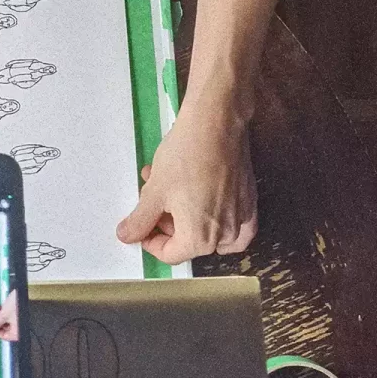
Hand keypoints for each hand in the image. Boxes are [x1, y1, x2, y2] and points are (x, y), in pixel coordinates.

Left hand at [0, 290, 18, 341]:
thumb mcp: (3, 314)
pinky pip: (12, 317)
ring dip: (1, 317)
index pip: (5, 336)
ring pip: (9, 322)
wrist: (22, 291)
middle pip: (7, 329)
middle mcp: (20, 327)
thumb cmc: (17, 303)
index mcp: (17, 331)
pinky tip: (2, 308)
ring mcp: (20, 321)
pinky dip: (6, 314)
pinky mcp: (20, 314)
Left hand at [115, 107, 256, 262]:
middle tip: (153, 195)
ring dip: (189, 217)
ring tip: (173, 190)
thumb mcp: (155, 191)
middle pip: (190, 242)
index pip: (170, 253)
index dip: (150, 240)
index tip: (142, 222)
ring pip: (211, 233)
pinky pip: (238, 226)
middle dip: (167, 222)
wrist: (216, 124)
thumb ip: (140, 220)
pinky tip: (209, 207)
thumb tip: (126, 236)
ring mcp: (241, 218)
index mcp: (199, 239)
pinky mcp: (250, 200)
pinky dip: (222, 224)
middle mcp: (225, 236)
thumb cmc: (185, 156)